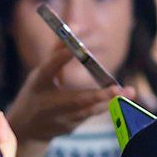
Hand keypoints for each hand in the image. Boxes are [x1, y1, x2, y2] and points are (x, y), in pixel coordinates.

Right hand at [5, 46, 131, 143]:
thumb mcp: (40, 74)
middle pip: (75, 99)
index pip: (49, 68)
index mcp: (38, 84)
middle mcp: (47, 103)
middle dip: (97, 95)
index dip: (61, 58)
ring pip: (88, 110)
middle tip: (117, 88)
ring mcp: (59, 119)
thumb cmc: (36, 92)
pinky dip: (105, 106)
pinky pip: (90, 115)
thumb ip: (58, 52)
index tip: (77, 48)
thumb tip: (76, 26)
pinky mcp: (69, 128)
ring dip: (109, 101)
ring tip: (130, 92)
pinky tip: (122, 102)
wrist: (26, 129)